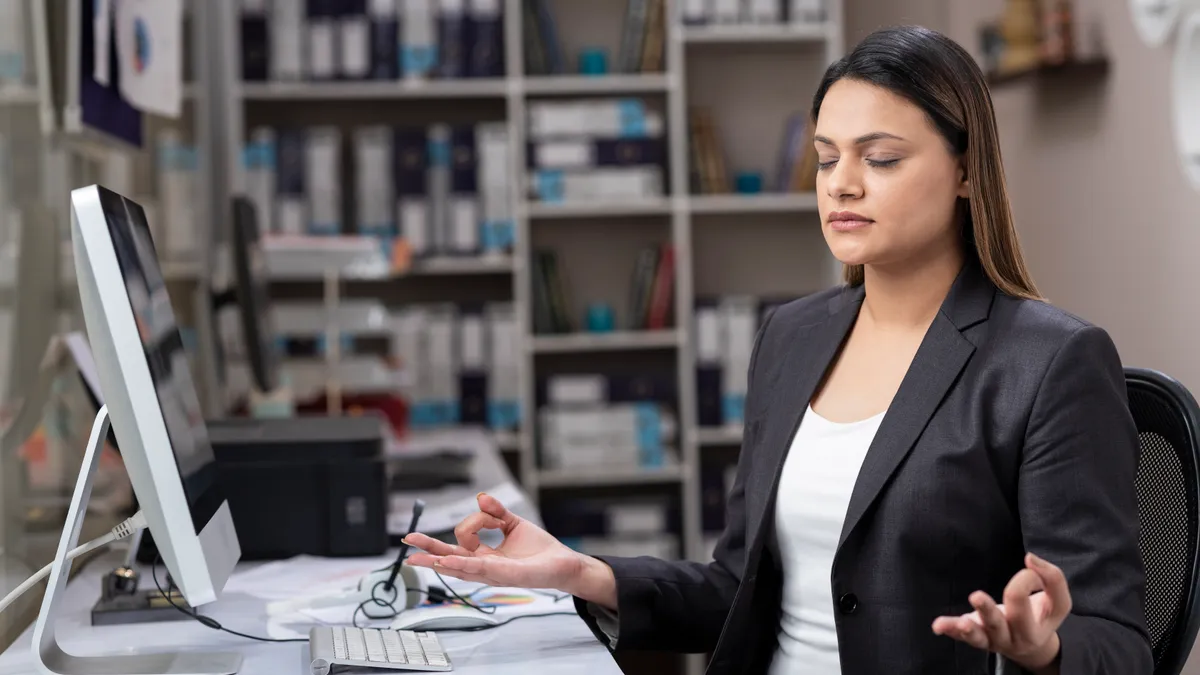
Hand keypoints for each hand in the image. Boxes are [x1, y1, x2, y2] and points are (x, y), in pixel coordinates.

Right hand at [403, 492, 616, 606]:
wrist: (563, 564)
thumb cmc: (539, 550)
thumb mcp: (514, 524)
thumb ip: (496, 512)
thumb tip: (480, 497)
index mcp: (484, 555)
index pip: (463, 537)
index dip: (474, 521)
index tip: (491, 516)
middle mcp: (484, 566)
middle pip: (449, 557)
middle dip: (427, 550)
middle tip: (407, 544)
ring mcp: (492, 573)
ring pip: (459, 565)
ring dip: (437, 560)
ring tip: (416, 557)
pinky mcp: (505, 575)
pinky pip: (479, 568)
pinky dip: (461, 564)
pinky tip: (445, 562)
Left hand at [932, 553, 1070, 673]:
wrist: (1032, 646)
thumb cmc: (1040, 614)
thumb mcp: (1056, 601)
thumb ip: (1052, 578)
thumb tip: (1030, 558)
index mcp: (1036, 629)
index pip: (1026, 601)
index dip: (1026, 578)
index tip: (1028, 564)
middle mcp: (1014, 638)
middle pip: (1000, 624)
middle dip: (988, 610)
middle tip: (975, 596)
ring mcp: (993, 641)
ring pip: (979, 636)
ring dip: (968, 629)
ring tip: (961, 622)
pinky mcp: (977, 638)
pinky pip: (962, 638)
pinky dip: (951, 631)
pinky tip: (938, 626)